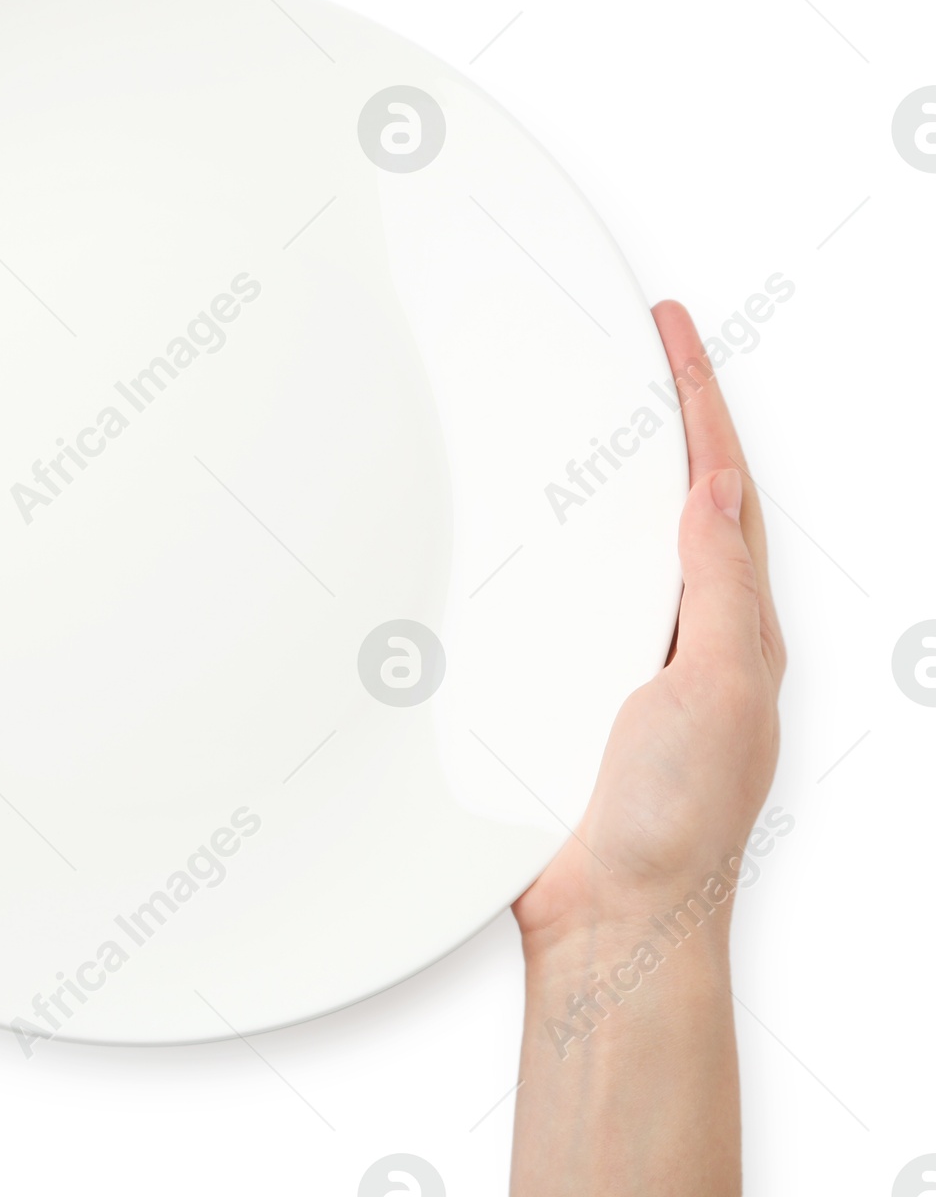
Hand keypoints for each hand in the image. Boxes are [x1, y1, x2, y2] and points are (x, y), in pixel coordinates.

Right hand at [509, 299, 785, 1196]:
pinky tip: (515, 527)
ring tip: (578, 405)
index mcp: (731, 624)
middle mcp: (680, 630)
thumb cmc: (674, 824)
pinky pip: (552, 593)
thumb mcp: (718, 692)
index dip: (696, 399)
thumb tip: (716, 488)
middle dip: (659, 415)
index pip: (716, 483)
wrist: (610, 917)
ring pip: (608, 540)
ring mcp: (620, 656)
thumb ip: (717, 589)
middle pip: (670, 496)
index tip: (668, 328)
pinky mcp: (561, 684)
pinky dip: (541, 543)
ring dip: (598, 470)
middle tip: (631, 345)